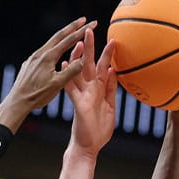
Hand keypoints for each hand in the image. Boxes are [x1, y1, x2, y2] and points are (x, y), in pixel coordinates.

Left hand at [0, 17, 94, 130]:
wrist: (17, 101)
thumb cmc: (37, 95)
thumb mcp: (58, 84)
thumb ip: (71, 71)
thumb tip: (83, 59)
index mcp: (48, 57)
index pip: (69, 40)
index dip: (82, 31)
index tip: (92, 23)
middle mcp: (40, 54)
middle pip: (59, 36)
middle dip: (73, 27)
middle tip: (84, 19)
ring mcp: (33, 58)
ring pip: (50, 43)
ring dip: (62, 37)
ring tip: (71, 33)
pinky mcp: (29, 64)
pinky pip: (44, 52)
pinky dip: (54, 47)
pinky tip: (54, 51)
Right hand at [64, 29, 116, 157]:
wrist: (87, 148)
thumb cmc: (98, 130)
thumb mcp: (110, 107)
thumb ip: (111, 90)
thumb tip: (114, 72)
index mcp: (98, 90)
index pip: (102, 68)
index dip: (107, 54)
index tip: (113, 39)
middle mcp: (88, 90)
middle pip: (89, 65)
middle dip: (90, 47)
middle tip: (90, 30)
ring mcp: (82, 96)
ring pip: (79, 73)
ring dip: (78, 57)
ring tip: (78, 41)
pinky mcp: (78, 104)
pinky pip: (72, 88)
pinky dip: (69, 76)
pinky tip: (65, 64)